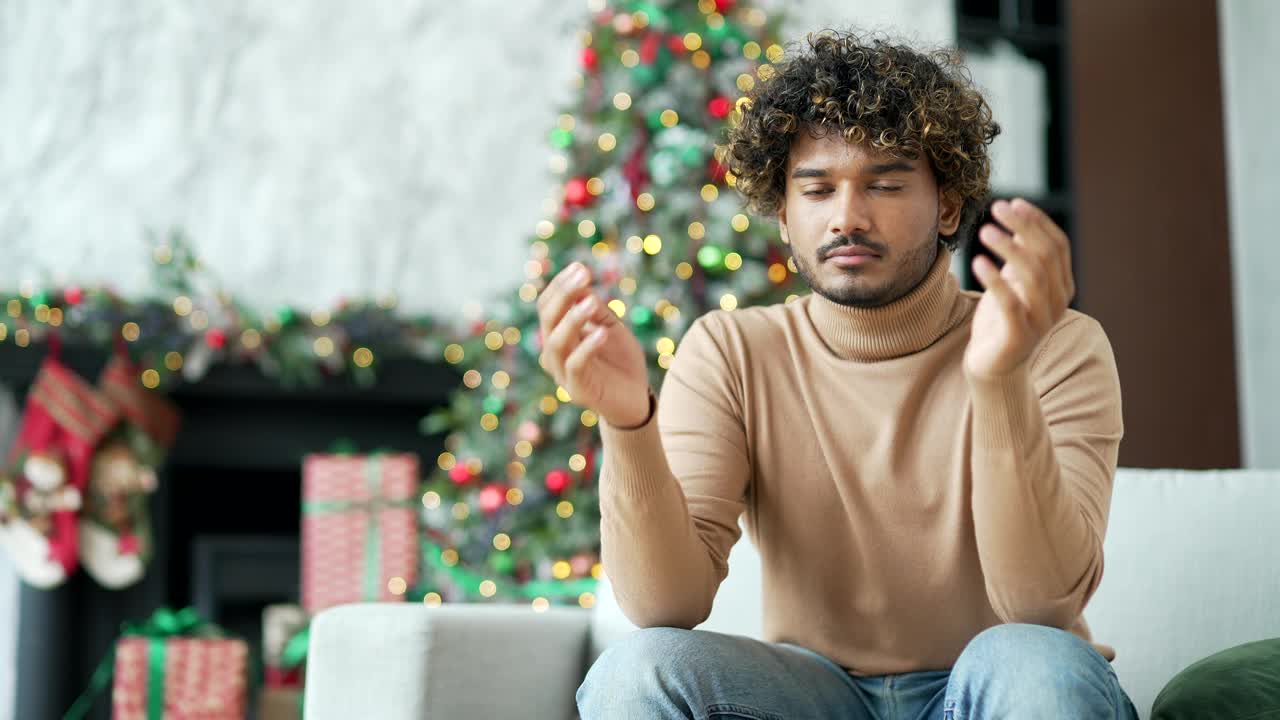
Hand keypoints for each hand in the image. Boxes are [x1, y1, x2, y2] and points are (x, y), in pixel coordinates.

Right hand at [536, 261, 650, 426]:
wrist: (636, 398)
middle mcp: (554, 353)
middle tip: (582, 275)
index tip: (580, 267)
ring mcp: (562, 373)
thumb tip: (580, 281)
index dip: (560, 285)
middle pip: (548, 319)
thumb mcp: (610, 327)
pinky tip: (602, 333)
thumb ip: (595, 309)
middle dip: (564, 294)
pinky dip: (587, 347)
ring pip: (556, 342)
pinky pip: (575, 365)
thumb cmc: (621, 361)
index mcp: (559, 335)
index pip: (548, 306)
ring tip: (592, 301)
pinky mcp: (577, 390)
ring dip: (573, 318)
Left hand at [964, 198, 1076, 378]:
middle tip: (996, 208)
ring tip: (985, 231)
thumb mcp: (1014, 283)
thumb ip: (1022, 256)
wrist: (993, 366)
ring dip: (1008, 248)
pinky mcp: (1018, 336)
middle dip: (1023, 227)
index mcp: (1062, 286)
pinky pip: (1010, 303)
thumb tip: (1018, 219)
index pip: (1058, 245)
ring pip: (1033, 275)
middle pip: (1047, 255)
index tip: (1014, 202)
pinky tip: (978, 262)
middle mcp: (1057, 302)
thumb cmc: (1002, 320)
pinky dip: (995, 280)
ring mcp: (1040, 320)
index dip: (1037, 222)